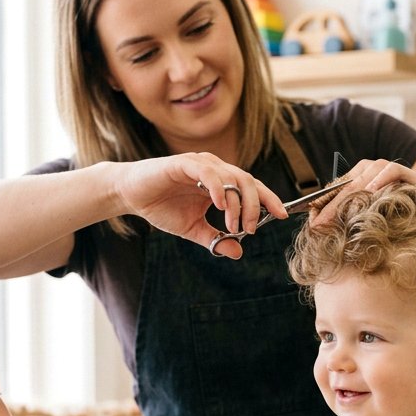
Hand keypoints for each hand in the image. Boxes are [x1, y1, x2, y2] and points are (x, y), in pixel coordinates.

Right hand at [116, 154, 286, 258]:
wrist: (132, 195)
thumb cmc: (162, 208)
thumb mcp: (193, 229)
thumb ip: (215, 239)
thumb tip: (237, 252)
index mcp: (222, 183)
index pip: (252, 188)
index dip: (270, 200)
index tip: (283, 216)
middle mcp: (216, 170)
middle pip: (248, 182)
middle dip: (256, 206)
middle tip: (251, 228)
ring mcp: (201, 164)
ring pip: (232, 178)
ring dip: (237, 202)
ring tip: (233, 223)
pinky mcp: (183, 163)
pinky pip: (208, 172)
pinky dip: (218, 187)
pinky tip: (219, 204)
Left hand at [310, 158, 415, 225]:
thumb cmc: (405, 218)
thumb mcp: (374, 222)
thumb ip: (354, 222)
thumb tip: (326, 233)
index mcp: (359, 179)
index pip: (336, 191)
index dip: (323, 209)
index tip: (312, 227)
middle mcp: (371, 171)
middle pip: (345, 188)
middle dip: (330, 208)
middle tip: (317, 226)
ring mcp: (387, 170)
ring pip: (362, 180)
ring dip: (348, 199)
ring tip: (335, 217)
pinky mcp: (407, 171)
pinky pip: (390, 171)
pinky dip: (380, 180)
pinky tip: (370, 191)